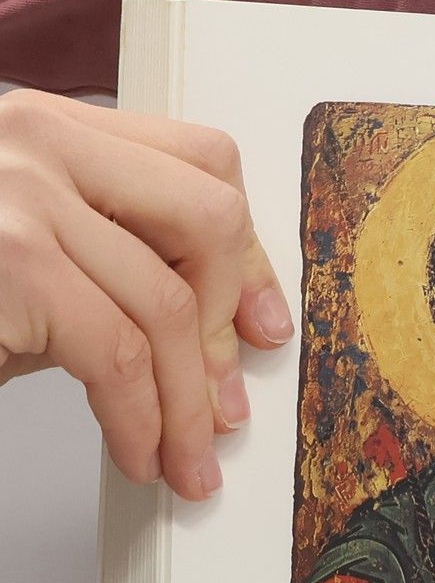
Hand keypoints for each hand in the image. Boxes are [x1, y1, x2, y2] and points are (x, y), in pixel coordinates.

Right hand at [0, 90, 291, 497]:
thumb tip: (220, 334)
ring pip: (169, 304)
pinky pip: (119, 354)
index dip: (247, 251)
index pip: (202, 161)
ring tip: (188, 458)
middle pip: (207, 218)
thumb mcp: (28, 260)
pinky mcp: (10, 260)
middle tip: (225, 405)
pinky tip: (142, 454)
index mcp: (50, 124)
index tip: (263, 323)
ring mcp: (19, 194)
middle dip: (231, 322)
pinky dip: (143, 419)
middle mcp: (38, 140)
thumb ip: (109, 264)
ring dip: (187, 402)